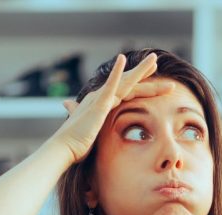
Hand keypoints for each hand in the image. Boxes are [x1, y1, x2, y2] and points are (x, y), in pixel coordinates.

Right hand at [51, 52, 174, 164]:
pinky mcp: (99, 103)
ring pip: (126, 81)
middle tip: (156, 62)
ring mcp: (100, 98)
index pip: (125, 90)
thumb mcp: (92, 133)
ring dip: (140, 69)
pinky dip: (116, 72)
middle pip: (128, 83)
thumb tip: (79, 118)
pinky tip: (122, 58)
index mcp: (102, 103)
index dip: (139, 84)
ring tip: (154, 58)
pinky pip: (110, 85)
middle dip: (144, 73)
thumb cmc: (77, 144)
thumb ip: (93, 125)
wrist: (65, 148)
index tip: (152, 80)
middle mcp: (101, 96)